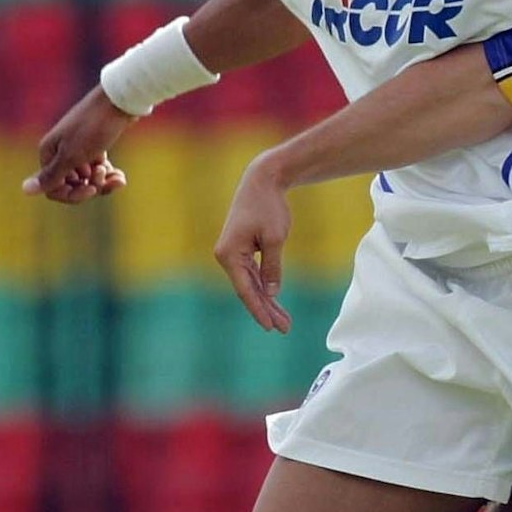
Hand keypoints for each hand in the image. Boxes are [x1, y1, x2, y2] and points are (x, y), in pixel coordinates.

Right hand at [22, 87, 134, 202]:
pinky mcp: (94, 146)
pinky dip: (109, 175)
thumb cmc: (93, 128)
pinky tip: (120, 178)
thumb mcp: (71, 156)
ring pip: (87, 179)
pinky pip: (97, 170)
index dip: (73, 194)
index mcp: (48, 153)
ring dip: (102, 182)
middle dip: (91, 186)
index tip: (91, 189)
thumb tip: (24, 189)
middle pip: (72, 185)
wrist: (119, 102)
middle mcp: (60, 151)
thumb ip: (50, 176)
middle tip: (103, 173)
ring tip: (118, 176)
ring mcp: (77, 149)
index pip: (53, 189)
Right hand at [214, 154, 294, 332]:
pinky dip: (265, 289)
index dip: (258, 310)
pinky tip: (276, 304)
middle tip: (284, 329)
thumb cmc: (268, 207)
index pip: (245, 290)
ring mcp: (233, 255)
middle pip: (247, 291)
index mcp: (229, 254)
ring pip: (251, 286)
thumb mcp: (275, 238)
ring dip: (267, 303)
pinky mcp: (242, 252)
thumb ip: (273, 267)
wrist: (261, 182)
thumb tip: (271, 293)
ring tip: (284, 322)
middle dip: (266, 311)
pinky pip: (253, 276)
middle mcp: (226, 257)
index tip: (270, 327)